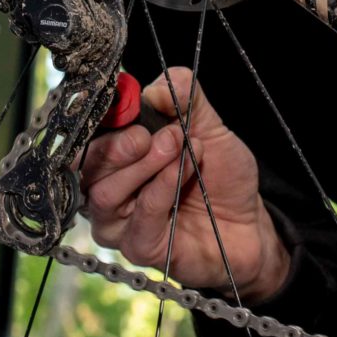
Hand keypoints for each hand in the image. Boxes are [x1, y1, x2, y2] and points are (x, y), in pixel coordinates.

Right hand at [79, 68, 291, 300]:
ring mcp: (118, 222)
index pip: (87, 133)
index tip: (130, 101)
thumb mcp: (208, 125)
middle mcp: (106, 187)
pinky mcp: (138, 248)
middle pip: (86, 165)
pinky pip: (140, 216)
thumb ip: (184, 97)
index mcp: (113, 154)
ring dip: (146, 165)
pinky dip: (162, 188)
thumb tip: (156, 88)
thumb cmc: (220, 175)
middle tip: (160, 132)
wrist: (249, 224)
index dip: (102, 115)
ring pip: (105, 193)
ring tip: (179, 146)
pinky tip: (184, 173)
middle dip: (120, 144)